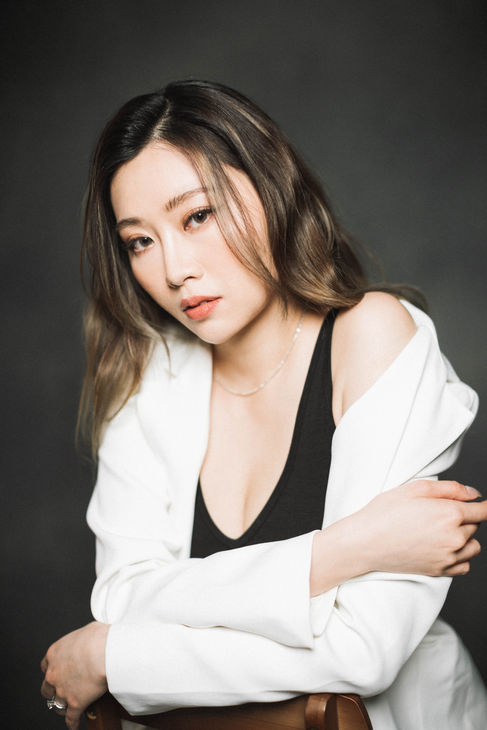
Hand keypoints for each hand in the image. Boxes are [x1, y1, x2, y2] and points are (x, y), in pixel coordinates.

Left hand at [40, 621, 108, 729]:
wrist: (104, 652)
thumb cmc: (98, 638)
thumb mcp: (87, 631)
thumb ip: (82, 640)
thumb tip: (90, 638)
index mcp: (54, 654)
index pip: (45, 666)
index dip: (52, 670)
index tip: (58, 673)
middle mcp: (54, 674)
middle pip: (47, 688)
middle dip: (53, 690)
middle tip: (61, 690)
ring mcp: (63, 690)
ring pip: (57, 705)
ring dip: (62, 707)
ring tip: (67, 708)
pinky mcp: (75, 703)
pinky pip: (70, 717)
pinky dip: (72, 722)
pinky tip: (75, 724)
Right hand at [350, 480, 484, 576]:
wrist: (365, 542)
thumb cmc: (385, 512)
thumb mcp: (415, 488)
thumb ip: (450, 488)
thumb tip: (473, 494)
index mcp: (449, 514)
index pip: (482, 511)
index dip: (483, 506)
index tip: (481, 505)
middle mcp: (454, 538)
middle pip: (476, 526)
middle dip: (465, 517)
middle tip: (440, 512)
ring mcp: (447, 557)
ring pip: (474, 547)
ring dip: (466, 537)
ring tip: (443, 530)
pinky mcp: (439, 571)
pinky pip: (465, 565)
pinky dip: (460, 557)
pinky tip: (444, 547)